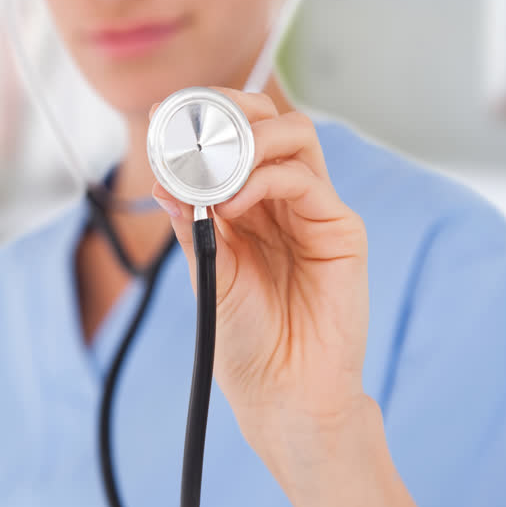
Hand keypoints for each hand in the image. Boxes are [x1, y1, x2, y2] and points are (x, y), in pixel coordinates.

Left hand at [152, 88, 375, 490]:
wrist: (283, 394)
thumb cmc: (246, 342)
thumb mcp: (206, 272)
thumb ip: (191, 223)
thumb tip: (163, 177)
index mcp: (251, 207)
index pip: (237, 138)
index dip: (206, 117)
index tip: (167, 116)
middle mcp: (286, 201)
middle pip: (272, 122)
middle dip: (231, 112)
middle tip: (193, 125)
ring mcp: (316, 212)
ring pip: (295, 138)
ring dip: (249, 139)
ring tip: (215, 168)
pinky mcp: (342, 231)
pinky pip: (306, 180)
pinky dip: (265, 179)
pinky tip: (234, 203)